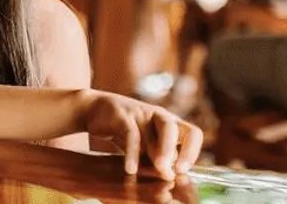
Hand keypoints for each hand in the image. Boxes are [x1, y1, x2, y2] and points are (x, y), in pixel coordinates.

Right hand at [80, 90, 202, 179]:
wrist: (95, 109)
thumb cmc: (125, 130)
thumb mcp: (144, 145)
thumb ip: (157, 158)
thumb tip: (171, 176)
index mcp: (170, 122)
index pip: (192, 133)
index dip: (192, 152)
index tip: (183, 170)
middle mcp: (158, 115)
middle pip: (174, 128)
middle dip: (175, 151)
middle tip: (174, 171)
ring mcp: (140, 112)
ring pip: (153, 132)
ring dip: (159, 153)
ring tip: (160, 171)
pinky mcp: (122, 115)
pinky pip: (131, 135)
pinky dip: (133, 154)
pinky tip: (130, 169)